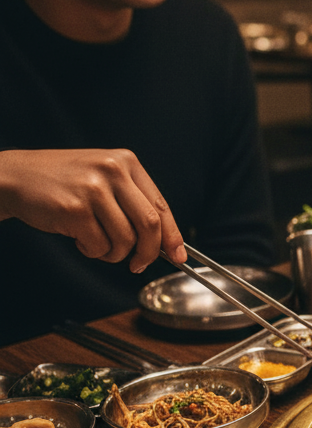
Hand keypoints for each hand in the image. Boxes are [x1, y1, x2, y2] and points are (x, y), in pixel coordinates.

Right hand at [0, 148, 186, 271]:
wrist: (15, 176)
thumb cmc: (63, 182)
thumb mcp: (104, 179)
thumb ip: (133, 203)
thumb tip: (165, 242)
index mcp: (127, 162)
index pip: (161, 205)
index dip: (173, 236)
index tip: (178, 256)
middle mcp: (113, 171)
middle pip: (150, 224)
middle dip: (149, 253)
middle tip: (139, 264)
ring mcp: (93, 189)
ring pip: (125, 239)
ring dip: (114, 253)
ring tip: (97, 243)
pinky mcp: (75, 209)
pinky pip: (99, 246)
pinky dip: (92, 251)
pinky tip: (78, 237)